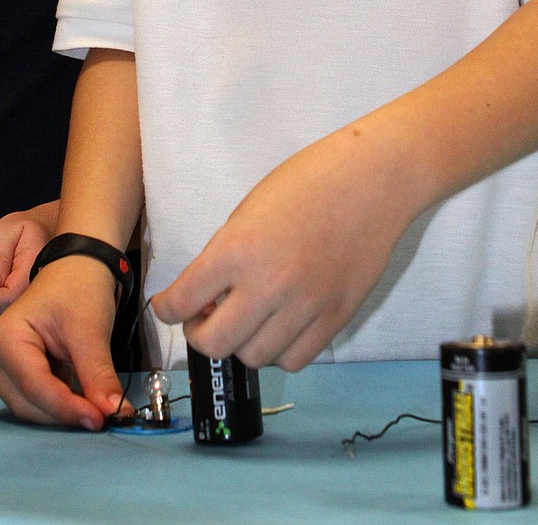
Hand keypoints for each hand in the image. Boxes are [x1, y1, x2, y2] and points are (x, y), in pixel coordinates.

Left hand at [0, 210, 54, 326]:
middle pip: (3, 317)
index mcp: (34, 271)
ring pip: (3, 322)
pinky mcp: (32, 306)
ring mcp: (37, 301)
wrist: (48, 228)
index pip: (5, 299)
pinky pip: (8, 319)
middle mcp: (39, 292)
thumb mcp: (7, 231)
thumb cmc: (26, 228)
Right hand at [0, 255, 130, 427]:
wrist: (78, 267)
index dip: (67, 407)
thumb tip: (115, 412)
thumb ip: (98, 374)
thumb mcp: (90, 329)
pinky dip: (62, 404)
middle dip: (65, 413)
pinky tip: (86, 401)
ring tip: (98, 409)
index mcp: (4, 338)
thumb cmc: (79, 287)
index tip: (100, 420)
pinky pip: (37, 399)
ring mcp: (2, 366)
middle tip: (104, 418)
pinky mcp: (17, 372)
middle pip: (28, 402)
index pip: (35, 386)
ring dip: (63, 413)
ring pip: (31, 406)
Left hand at [151, 119, 410, 371]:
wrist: (371, 179)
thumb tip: (207, 297)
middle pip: (214, 344)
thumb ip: (226, 255)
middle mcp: (269, 285)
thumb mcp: (249, 209)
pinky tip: (278, 325)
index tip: (168, 306)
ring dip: (241, 342)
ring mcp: (306, 306)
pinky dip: (279, 349)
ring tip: (246, 317)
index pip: (182, 302)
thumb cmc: (307, 181)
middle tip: (204, 316)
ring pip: (254, 357)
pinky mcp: (336, 317)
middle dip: (199, 334)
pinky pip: (295, 359)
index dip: (166, 309)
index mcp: (238, 249)